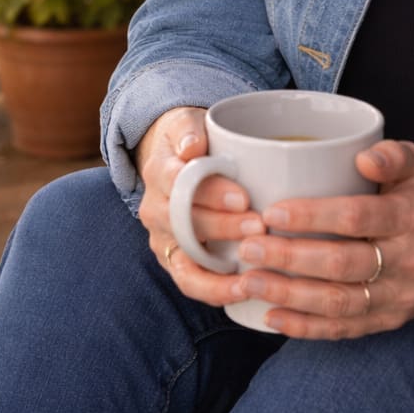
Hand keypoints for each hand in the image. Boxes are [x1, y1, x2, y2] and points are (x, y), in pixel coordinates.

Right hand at [135, 105, 265, 309]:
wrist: (179, 156)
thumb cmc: (194, 138)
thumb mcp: (188, 121)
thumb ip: (189, 129)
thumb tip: (192, 147)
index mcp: (159, 171)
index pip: (179, 184)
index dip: (211, 193)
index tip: (243, 197)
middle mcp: (155, 208)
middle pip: (183, 224)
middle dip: (222, 228)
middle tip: (258, 227)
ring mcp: (163, 238)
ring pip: (183, 261)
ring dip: (216, 272)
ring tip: (250, 276)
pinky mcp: (175, 259)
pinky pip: (188, 282)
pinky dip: (212, 291)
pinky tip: (242, 291)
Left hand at [234, 140, 413, 338]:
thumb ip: (393, 154)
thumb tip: (362, 158)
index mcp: (413, 216)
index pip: (358, 217)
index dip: (312, 216)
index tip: (271, 212)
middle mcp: (410, 260)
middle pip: (342, 264)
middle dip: (289, 257)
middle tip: (249, 246)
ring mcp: (400, 297)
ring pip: (339, 302)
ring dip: (289, 294)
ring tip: (250, 280)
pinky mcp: (390, 321)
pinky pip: (344, 329)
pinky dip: (305, 327)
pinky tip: (271, 316)